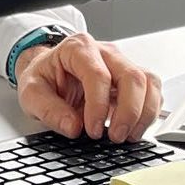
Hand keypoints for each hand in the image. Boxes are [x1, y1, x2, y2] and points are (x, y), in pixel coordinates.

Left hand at [14, 32, 162, 143]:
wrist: (49, 71)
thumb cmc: (44, 77)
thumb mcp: (31, 92)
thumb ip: (47, 109)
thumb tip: (73, 127)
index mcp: (78, 48)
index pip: (98, 75)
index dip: (98, 106)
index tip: (92, 130)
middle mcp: (105, 52)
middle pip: (132, 76)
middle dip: (128, 112)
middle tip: (115, 137)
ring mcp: (122, 64)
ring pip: (149, 82)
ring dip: (144, 113)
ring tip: (128, 136)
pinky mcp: (133, 78)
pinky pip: (153, 92)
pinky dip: (149, 113)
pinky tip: (134, 128)